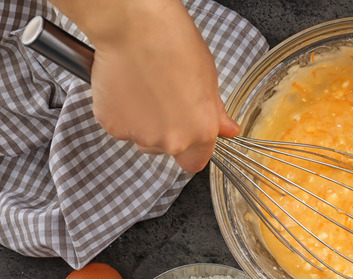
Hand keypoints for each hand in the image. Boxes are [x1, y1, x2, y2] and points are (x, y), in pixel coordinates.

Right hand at [48, 0, 238, 172]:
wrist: (135, 28)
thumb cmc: (174, 46)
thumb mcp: (208, 80)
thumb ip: (215, 113)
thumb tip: (227, 129)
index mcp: (201, 132)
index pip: (195, 163)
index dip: (191, 150)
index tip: (188, 137)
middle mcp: (172, 141)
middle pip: (166, 149)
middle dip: (165, 131)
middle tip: (163, 100)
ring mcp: (139, 135)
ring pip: (141, 138)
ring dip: (142, 122)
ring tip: (144, 89)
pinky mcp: (112, 125)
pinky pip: (118, 125)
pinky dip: (120, 112)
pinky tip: (126, 87)